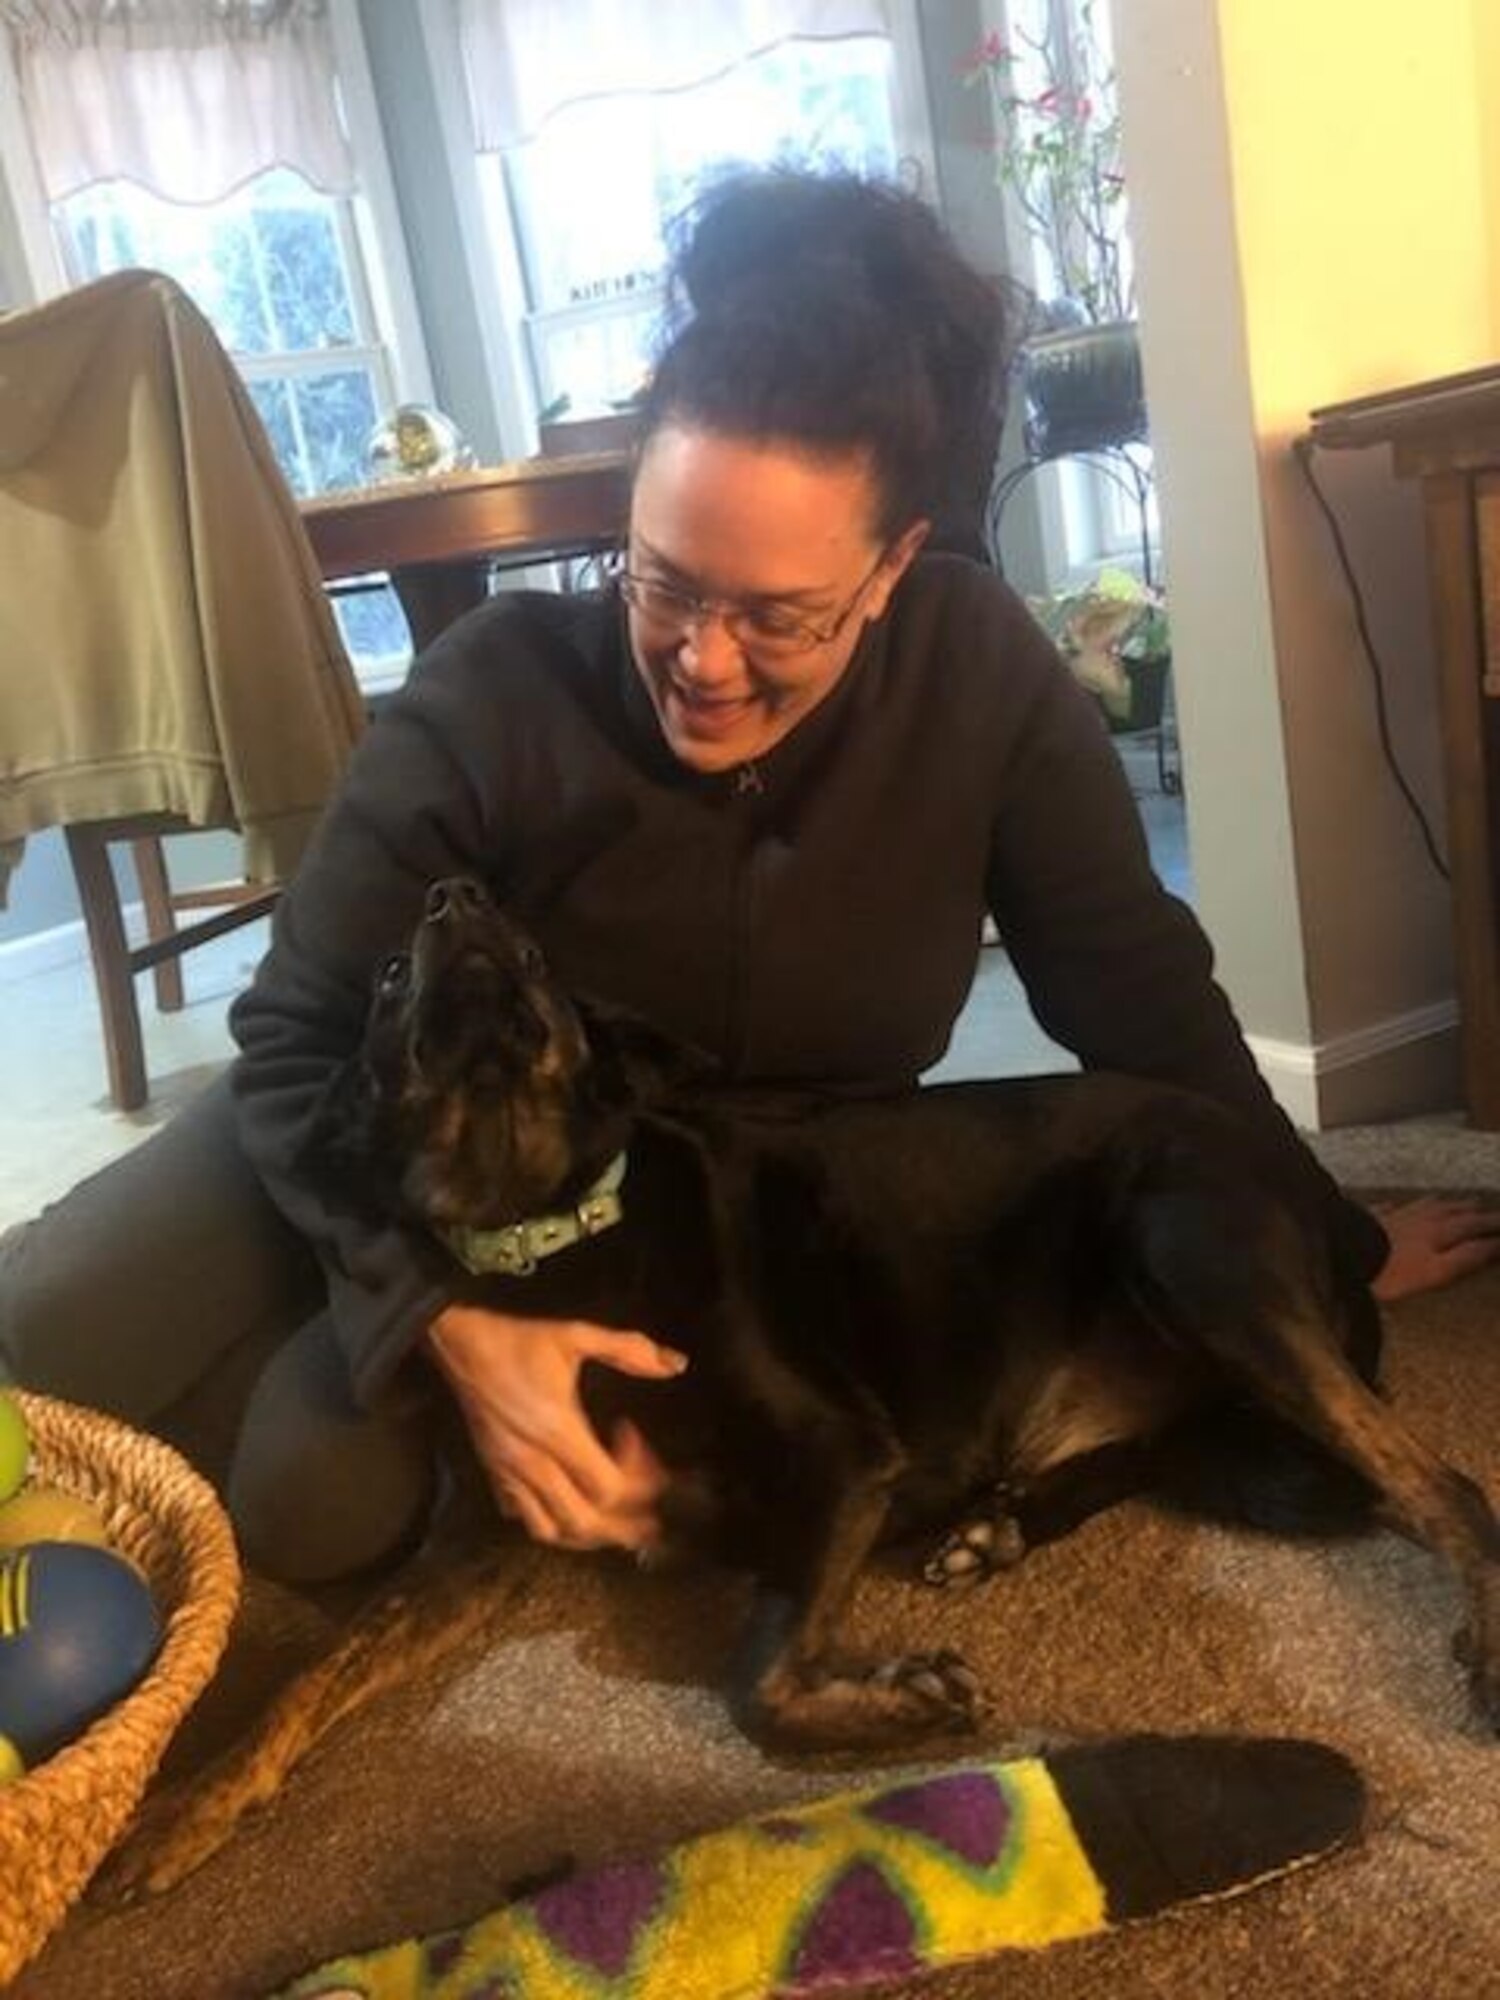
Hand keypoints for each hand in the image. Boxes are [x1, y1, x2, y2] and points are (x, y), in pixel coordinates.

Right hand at [424, 1304, 684, 1550]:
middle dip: (625, 1526)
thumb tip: (675, 1364)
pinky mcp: (495, 1477)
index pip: (607, 1487)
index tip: (637, 1439)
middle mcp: (532, 1462)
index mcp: (557, 1430)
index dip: (638, 1478)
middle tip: (652, 1517)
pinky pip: (525, 1519)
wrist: (460, 1346)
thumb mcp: (576, 1334)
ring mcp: (510, 1475)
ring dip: (591, 1533)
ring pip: (553, 1531)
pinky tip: (571, 1507)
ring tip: (618, 1523)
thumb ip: (628, 1349)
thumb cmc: (519, 1342)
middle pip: (586, 1522)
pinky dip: (554, 1525)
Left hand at [1369, 1196, 1499, 1301]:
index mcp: (1441, 1230)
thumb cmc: (1393, 1271)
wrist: (1343, 1255)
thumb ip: (1467, 1258)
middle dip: (1478, 1212)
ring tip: (1460, 1203)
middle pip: (1456, 1211)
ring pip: (1429, 1204)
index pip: (1476, 1225)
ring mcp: (1396, 1215)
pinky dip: (1404, 1205)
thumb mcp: (1437, 1272)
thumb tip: (1494, 1245)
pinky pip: (1392, 1207)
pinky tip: (1400, 1204)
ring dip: (1449, 1203)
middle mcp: (1422, 1217)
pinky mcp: (1371, 1218)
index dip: (1494, 1227)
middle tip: (1492, 1212)